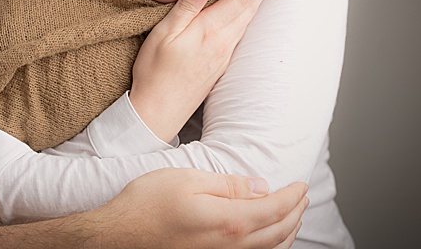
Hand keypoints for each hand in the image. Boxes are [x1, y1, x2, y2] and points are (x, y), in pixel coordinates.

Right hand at [91, 168, 306, 248]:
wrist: (118, 235)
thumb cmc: (147, 203)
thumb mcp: (188, 179)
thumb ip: (228, 185)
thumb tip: (260, 187)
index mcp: (228, 221)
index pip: (274, 209)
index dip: (292, 196)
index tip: (301, 184)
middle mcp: (229, 246)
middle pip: (278, 233)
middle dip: (295, 213)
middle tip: (302, 197)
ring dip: (286, 232)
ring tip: (291, 215)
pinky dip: (269, 247)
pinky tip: (265, 237)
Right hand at [130, 0, 275, 140]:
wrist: (158, 111)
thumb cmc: (154, 72)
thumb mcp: (163, 34)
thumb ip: (186, 8)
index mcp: (210, 30)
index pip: (241, 0)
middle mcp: (223, 42)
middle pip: (249, 10)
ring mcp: (224, 55)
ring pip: (246, 22)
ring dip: (256, 3)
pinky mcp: (221, 64)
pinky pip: (239, 34)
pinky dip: (246, 18)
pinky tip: (243, 13)